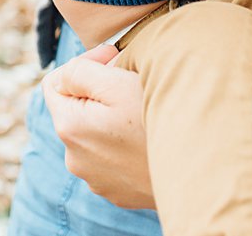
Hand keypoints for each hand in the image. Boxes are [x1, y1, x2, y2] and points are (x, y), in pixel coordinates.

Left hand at [41, 44, 155, 209]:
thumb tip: (68, 74)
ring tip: (142, 111)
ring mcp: (95, 179)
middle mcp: (74, 158)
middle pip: (75, 109)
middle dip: (97, 91)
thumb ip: (80, 71)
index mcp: (69, 128)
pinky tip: (148, 138)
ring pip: (94, 133)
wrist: (197, 174)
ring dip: (110, 118)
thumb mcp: (117, 83)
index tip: (113, 58)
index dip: (84, 63)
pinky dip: (123, 143)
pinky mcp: (116, 192)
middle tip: (131, 81)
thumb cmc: (158, 123)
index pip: (54, 83)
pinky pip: (111, 157)